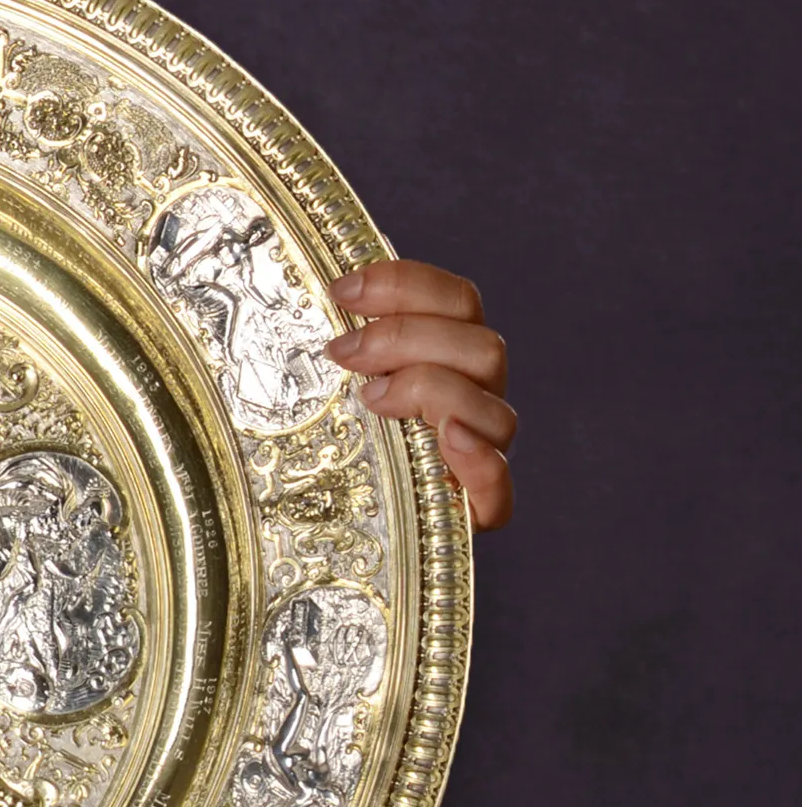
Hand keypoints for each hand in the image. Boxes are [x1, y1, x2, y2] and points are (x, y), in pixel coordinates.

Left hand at [331, 259, 514, 531]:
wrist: (312, 521)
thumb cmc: (308, 433)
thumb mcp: (313, 373)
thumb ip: (329, 331)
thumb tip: (309, 286)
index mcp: (445, 355)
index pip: (457, 302)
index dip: (406, 285)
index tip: (342, 291)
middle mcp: (471, 399)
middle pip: (481, 347)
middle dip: (406, 338)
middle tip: (341, 354)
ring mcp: (476, 454)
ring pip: (495, 409)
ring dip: (433, 391)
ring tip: (372, 400)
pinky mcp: (469, 511)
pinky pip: (498, 490)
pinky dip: (481, 462)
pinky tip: (449, 440)